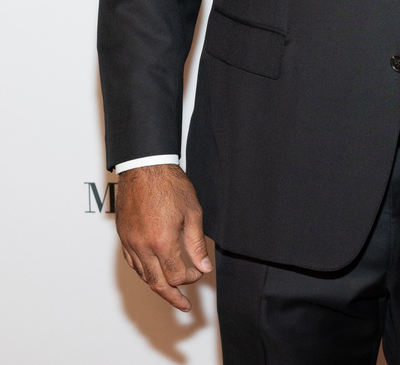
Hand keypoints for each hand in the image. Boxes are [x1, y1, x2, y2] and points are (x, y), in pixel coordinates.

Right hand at [115, 164, 211, 311]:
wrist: (145, 167)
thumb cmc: (170, 185)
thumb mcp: (192, 212)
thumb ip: (196, 244)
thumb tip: (203, 267)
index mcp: (162, 242)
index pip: (176, 275)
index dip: (190, 278)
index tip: (199, 271)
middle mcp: (143, 247)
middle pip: (157, 283)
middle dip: (172, 297)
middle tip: (184, 306)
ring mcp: (130, 242)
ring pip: (143, 275)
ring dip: (157, 286)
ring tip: (170, 292)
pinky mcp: (123, 236)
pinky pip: (133, 262)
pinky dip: (144, 272)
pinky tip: (153, 271)